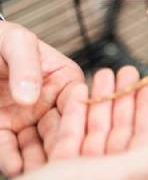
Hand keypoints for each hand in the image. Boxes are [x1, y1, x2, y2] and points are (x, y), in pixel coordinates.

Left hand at [0, 22, 82, 175]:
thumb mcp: (15, 42)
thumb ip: (26, 65)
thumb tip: (30, 95)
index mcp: (65, 80)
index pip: (77, 103)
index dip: (78, 120)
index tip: (75, 135)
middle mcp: (50, 104)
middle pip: (60, 130)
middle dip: (60, 147)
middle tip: (60, 162)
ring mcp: (27, 120)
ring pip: (37, 145)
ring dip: (39, 160)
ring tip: (40, 171)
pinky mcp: (3, 130)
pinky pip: (8, 148)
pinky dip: (12, 160)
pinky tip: (16, 168)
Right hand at [21, 67, 147, 179]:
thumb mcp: (118, 171)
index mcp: (129, 175)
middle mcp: (109, 175)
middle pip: (121, 130)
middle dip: (123, 97)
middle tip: (126, 66)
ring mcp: (83, 174)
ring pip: (96, 132)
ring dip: (100, 101)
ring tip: (104, 71)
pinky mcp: (57, 171)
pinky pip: (69, 139)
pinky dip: (74, 115)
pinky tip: (76, 91)